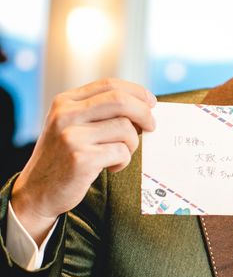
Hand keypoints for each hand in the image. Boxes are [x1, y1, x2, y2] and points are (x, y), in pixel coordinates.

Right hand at [11, 78, 156, 244]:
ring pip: (125, 129)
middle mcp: (66, 114)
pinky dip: (123, 161)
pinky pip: (121, 152)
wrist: (37, 191)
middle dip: (144, 113)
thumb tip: (143, 106)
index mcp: (65, 102)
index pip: (109, 85)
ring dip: (132, 144)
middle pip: (120, 101)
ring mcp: (72, 136)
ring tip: (120, 154)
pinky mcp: (81, 158)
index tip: (151, 102)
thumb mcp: (72, 126)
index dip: (136, 92)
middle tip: (152, 126)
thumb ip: (99, 112)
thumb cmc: (64, 158)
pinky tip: (111, 167)